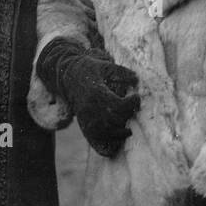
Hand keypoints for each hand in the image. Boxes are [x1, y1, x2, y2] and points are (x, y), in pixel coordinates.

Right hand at [37, 38, 140, 157]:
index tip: (136, 97)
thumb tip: (137, 79)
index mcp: (96, 93)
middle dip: (127, 117)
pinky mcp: (83, 123)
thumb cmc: (89, 69)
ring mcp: (86, 117)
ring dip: (120, 133)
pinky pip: (96, 137)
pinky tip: (117, 136)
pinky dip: (107, 140)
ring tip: (129, 130)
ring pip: (105, 132)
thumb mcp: (105, 66)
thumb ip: (122, 72)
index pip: (118, 104)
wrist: (68, 75)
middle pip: (113, 119)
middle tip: (134, 110)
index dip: (131, 103)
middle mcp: (91, 107)